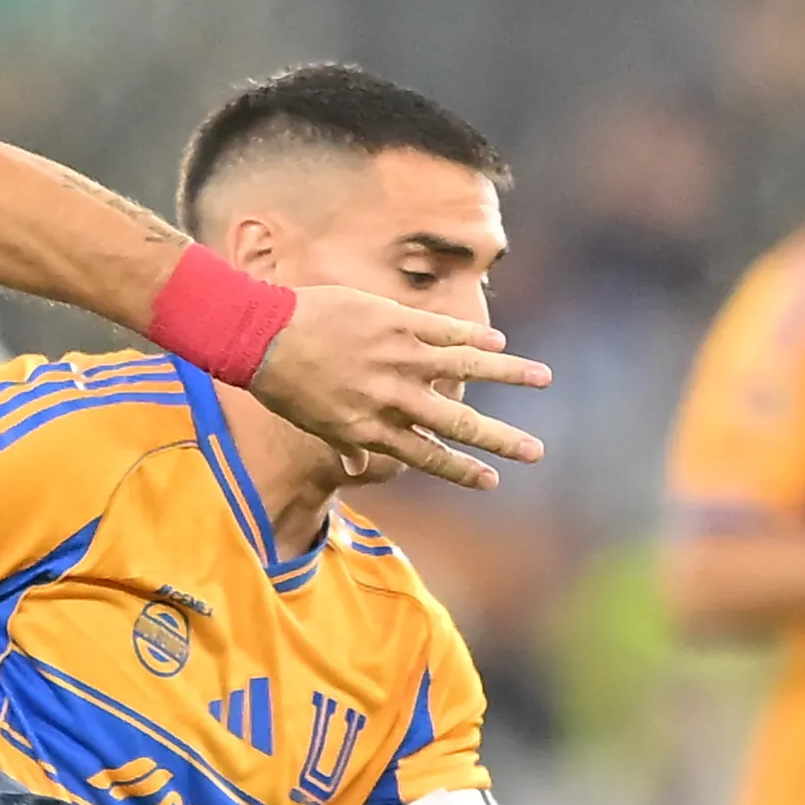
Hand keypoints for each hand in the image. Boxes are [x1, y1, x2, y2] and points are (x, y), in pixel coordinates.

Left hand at [247, 287, 550, 490]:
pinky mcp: (395, 322)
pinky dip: (474, 334)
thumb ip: (346, 446)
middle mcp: (392, 399)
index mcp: (372, 429)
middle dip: (500, 439)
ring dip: (509, 373)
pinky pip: (444, 330)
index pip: (428, 456)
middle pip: (458, 422)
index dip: (462, 470)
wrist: (260, 335)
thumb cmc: (282, 383)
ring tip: (544, 378)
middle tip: (536, 452)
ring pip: (466, 369)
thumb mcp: (313, 425)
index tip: (493, 482)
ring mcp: (397, 358)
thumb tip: (362, 471)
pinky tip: (502, 339)